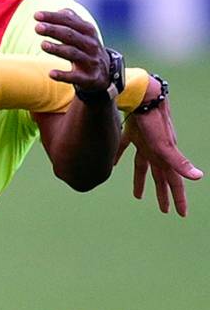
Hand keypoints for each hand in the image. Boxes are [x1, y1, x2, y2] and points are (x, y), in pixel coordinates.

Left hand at [35, 9, 109, 90]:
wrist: (105, 74)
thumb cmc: (86, 48)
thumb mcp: (83, 33)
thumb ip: (72, 20)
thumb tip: (59, 10)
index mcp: (88, 31)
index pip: (69, 21)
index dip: (53, 17)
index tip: (36, 15)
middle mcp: (91, 45)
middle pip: (70, 35)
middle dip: (54, 30)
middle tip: (37, 28)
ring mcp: (90, 61)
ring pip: (72, 53)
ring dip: (57, 49)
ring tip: (42, 45)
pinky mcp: (88, 78)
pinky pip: (75, 77)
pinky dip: (63, 75)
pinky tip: (51, 73)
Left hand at [115, 81, 202, 215]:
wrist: (141, 94)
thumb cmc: (153, 120)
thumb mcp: (165, 144)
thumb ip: (178, 161)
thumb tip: (198, 177)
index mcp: (165, 156)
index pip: (174, 182)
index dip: (179, 198)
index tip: (181, 214)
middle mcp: (156, 150)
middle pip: (160, 177)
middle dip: (163, 194)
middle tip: (164, 210)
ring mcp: (144, 141)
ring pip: (142, 166)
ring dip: (141, 180)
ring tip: (138, 196)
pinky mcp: (131, 131)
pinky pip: (124, 148)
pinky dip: (119, 157)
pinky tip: (111, 164)